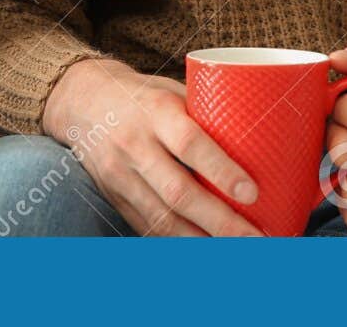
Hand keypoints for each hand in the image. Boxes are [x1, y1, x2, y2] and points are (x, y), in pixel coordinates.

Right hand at [42, 58, 264, 236]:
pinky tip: (205, 255)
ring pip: (163, 219)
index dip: (221, 170)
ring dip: (203, 244)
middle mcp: (135, 146)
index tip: (252, 193)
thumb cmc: (143, 95)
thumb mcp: (173, 91)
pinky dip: (178, 246)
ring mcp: (121, 177)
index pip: (190, 144)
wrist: (82, 102)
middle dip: (220, 222)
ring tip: (239, 255)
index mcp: (156, 112)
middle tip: (257, 239)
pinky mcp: (115, 199)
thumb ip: (209, 114)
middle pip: (178, 193)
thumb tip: (263, 136)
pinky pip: (149, 229)